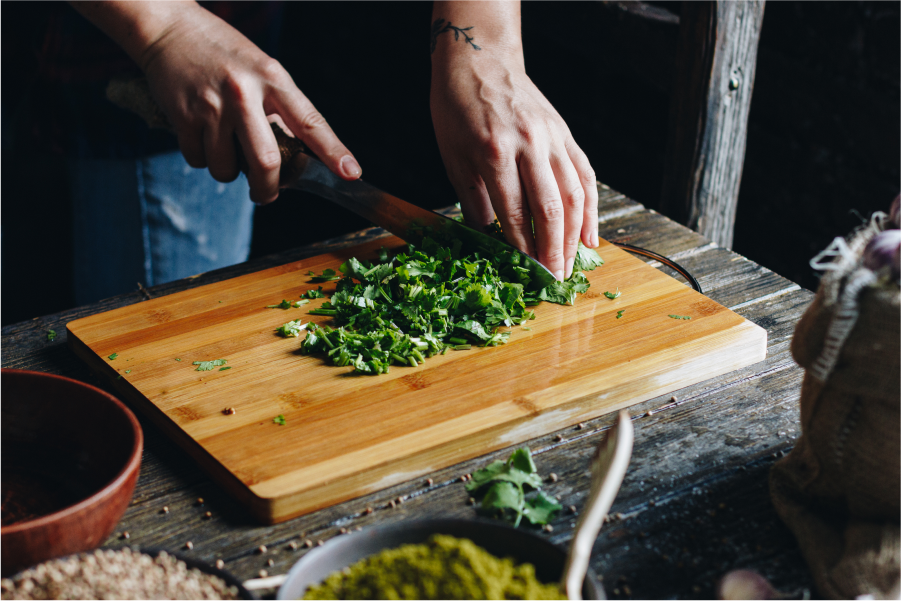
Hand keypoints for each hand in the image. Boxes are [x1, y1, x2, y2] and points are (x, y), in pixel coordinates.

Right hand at [137, 4, 359, 202]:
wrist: (169, 28)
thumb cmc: (223, 54)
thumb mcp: (261, 69)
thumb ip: (278, 108)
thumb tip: (291, 159)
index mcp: (273, 79)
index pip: (310, 121)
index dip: (333, 151)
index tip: (351, 172)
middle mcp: (244, 92)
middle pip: (266, 161)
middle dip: (267, 188)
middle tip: (266, 194)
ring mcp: (213, 106)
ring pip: (227, 169)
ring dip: (229, 172)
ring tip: (227, 149)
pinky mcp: (184, 116)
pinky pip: (199, 160)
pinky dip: (203, 160)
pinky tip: (203, 137)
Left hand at [431, 54, 597, 280]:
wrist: (479, 60)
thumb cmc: (457, 109)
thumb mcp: (452, 156)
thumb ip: (472, 200)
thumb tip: (487, 239)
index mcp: (494, 152)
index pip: (515, 213)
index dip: (523, 249)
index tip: (528, 275)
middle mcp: (529, 144)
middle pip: (550, 208)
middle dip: (554, 250)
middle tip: (555, 280)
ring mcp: (552, 138)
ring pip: (575, 194)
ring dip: (575, 235)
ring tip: (572, 264)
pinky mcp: (565, 134)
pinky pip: (585, 175)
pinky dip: (590, 208)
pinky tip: (590, 234)